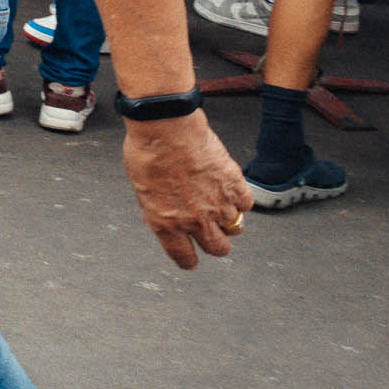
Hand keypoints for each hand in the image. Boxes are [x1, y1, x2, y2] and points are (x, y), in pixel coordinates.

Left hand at [121, 112, 253, 269]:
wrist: (165, 127)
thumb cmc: (147, 151)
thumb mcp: (142, 188)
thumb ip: (160, 208)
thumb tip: (170, 214)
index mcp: (165, 223)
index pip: (183, 256)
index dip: (189, 260)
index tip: (192, 261)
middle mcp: (194, 220)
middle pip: (218, 248)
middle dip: (216, 244)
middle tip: (214, 234)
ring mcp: (217, 205)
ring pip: (236, 228)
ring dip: (230, 221)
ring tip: (221, 206)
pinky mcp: (234, 187)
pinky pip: (246, 205)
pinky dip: (240, 200)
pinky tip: (230, 190)